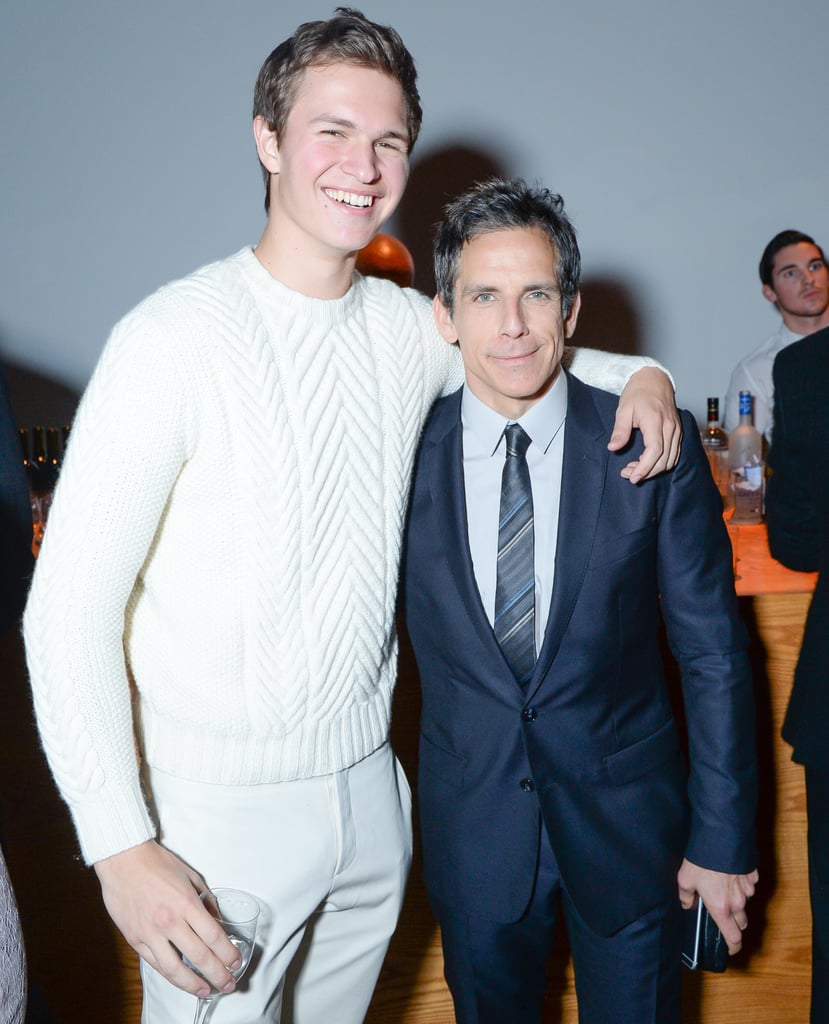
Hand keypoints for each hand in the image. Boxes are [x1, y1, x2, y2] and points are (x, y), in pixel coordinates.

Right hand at [94, 840, 242, 996]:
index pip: (214, 936)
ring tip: (206, 990)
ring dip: (193, 984)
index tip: (236, 963)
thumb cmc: (158, 864)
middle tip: (228, 984)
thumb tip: (217, 920)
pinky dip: (170, 975)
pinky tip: (180, 980)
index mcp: (187, 903)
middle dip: (218, 974)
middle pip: (199, 956)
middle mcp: (170, 921)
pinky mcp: (135, 939)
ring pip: (175, 968)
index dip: (228, 954)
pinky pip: (155, 963)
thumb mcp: (190, 876)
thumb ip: (206, 900)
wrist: (123, 860)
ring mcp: (150, 933)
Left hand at [609, 367, 681, 482]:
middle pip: (664, 460)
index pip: (654, 451)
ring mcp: (677, 430)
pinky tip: (647, 462)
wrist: (654, 379)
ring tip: (635, 469)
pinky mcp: (678, 431)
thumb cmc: (638, 392)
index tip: (632, 476)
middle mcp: (670, 427)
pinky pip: (675, 454)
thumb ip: (620, 430)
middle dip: (646, 472)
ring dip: (654, 469)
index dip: (644, 467)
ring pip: (671, 459)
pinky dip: (662, 463)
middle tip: (628, 474)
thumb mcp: (623, 409)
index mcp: (656, 421)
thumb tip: (613, 448)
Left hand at [677, 858, 758, 955]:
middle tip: (723, 914)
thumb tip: (687, 904)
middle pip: (741, 923)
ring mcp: (747, 889)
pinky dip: (742, 885)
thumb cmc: (701, 861)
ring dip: (737, 901)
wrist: (719, 838)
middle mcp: (737, 902)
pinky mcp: (752, 876)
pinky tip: (730, 875)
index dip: (732, 947)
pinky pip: (749, 886)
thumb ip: (685, 896)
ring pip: (745, 903)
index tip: (729, 949)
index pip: (732, 937)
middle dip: (734, 923)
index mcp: (720, 908)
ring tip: (724, 888)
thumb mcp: (685, 879)